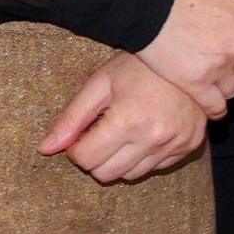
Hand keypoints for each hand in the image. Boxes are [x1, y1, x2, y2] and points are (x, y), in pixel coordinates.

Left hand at [39, 53, 211, 183]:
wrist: (188, 57)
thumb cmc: (139, 67)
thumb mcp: (100, 85)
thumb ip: (71, 119)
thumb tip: (45, 149)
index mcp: (128, 120)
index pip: (85, 159)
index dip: (76, 148)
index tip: (83, 133)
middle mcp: (153, 137)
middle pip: (105, 174)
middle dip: (95, 159)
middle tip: (100, 135)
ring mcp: (174, 144)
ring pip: (130, 175)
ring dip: (118, 161)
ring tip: (123, 134)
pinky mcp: (188, 147)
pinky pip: (155, 168)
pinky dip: (143, 158)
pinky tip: (144, 134)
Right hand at [138, 0, 233, 115]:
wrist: (148, 2)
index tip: (231, 56)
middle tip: (218, 70)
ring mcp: (219, 67)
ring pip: (232, 89)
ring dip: (225, 89)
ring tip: (212, 87)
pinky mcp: (196, 82)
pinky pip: (215, 104)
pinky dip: (216, 110)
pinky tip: (213, 111)